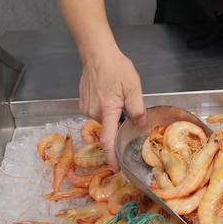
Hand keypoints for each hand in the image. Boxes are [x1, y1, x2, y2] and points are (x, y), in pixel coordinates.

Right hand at [78, 49, 145, 171]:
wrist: (97, 54)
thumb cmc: (115, 67)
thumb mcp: (133, 87)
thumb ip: (137, 108)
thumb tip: (139, 123)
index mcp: (108, 110)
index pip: (109, 140)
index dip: (113, 157)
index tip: (117, 168)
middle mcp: (94, 111)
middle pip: (110, 127)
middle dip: (119, 121)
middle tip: (126, 104)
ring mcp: (86, 107)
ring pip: (104, 118)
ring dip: (112, 112)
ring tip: (117, 94)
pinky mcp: (83, 102)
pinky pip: (97, 111)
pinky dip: (105, 106)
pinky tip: (108, 92)